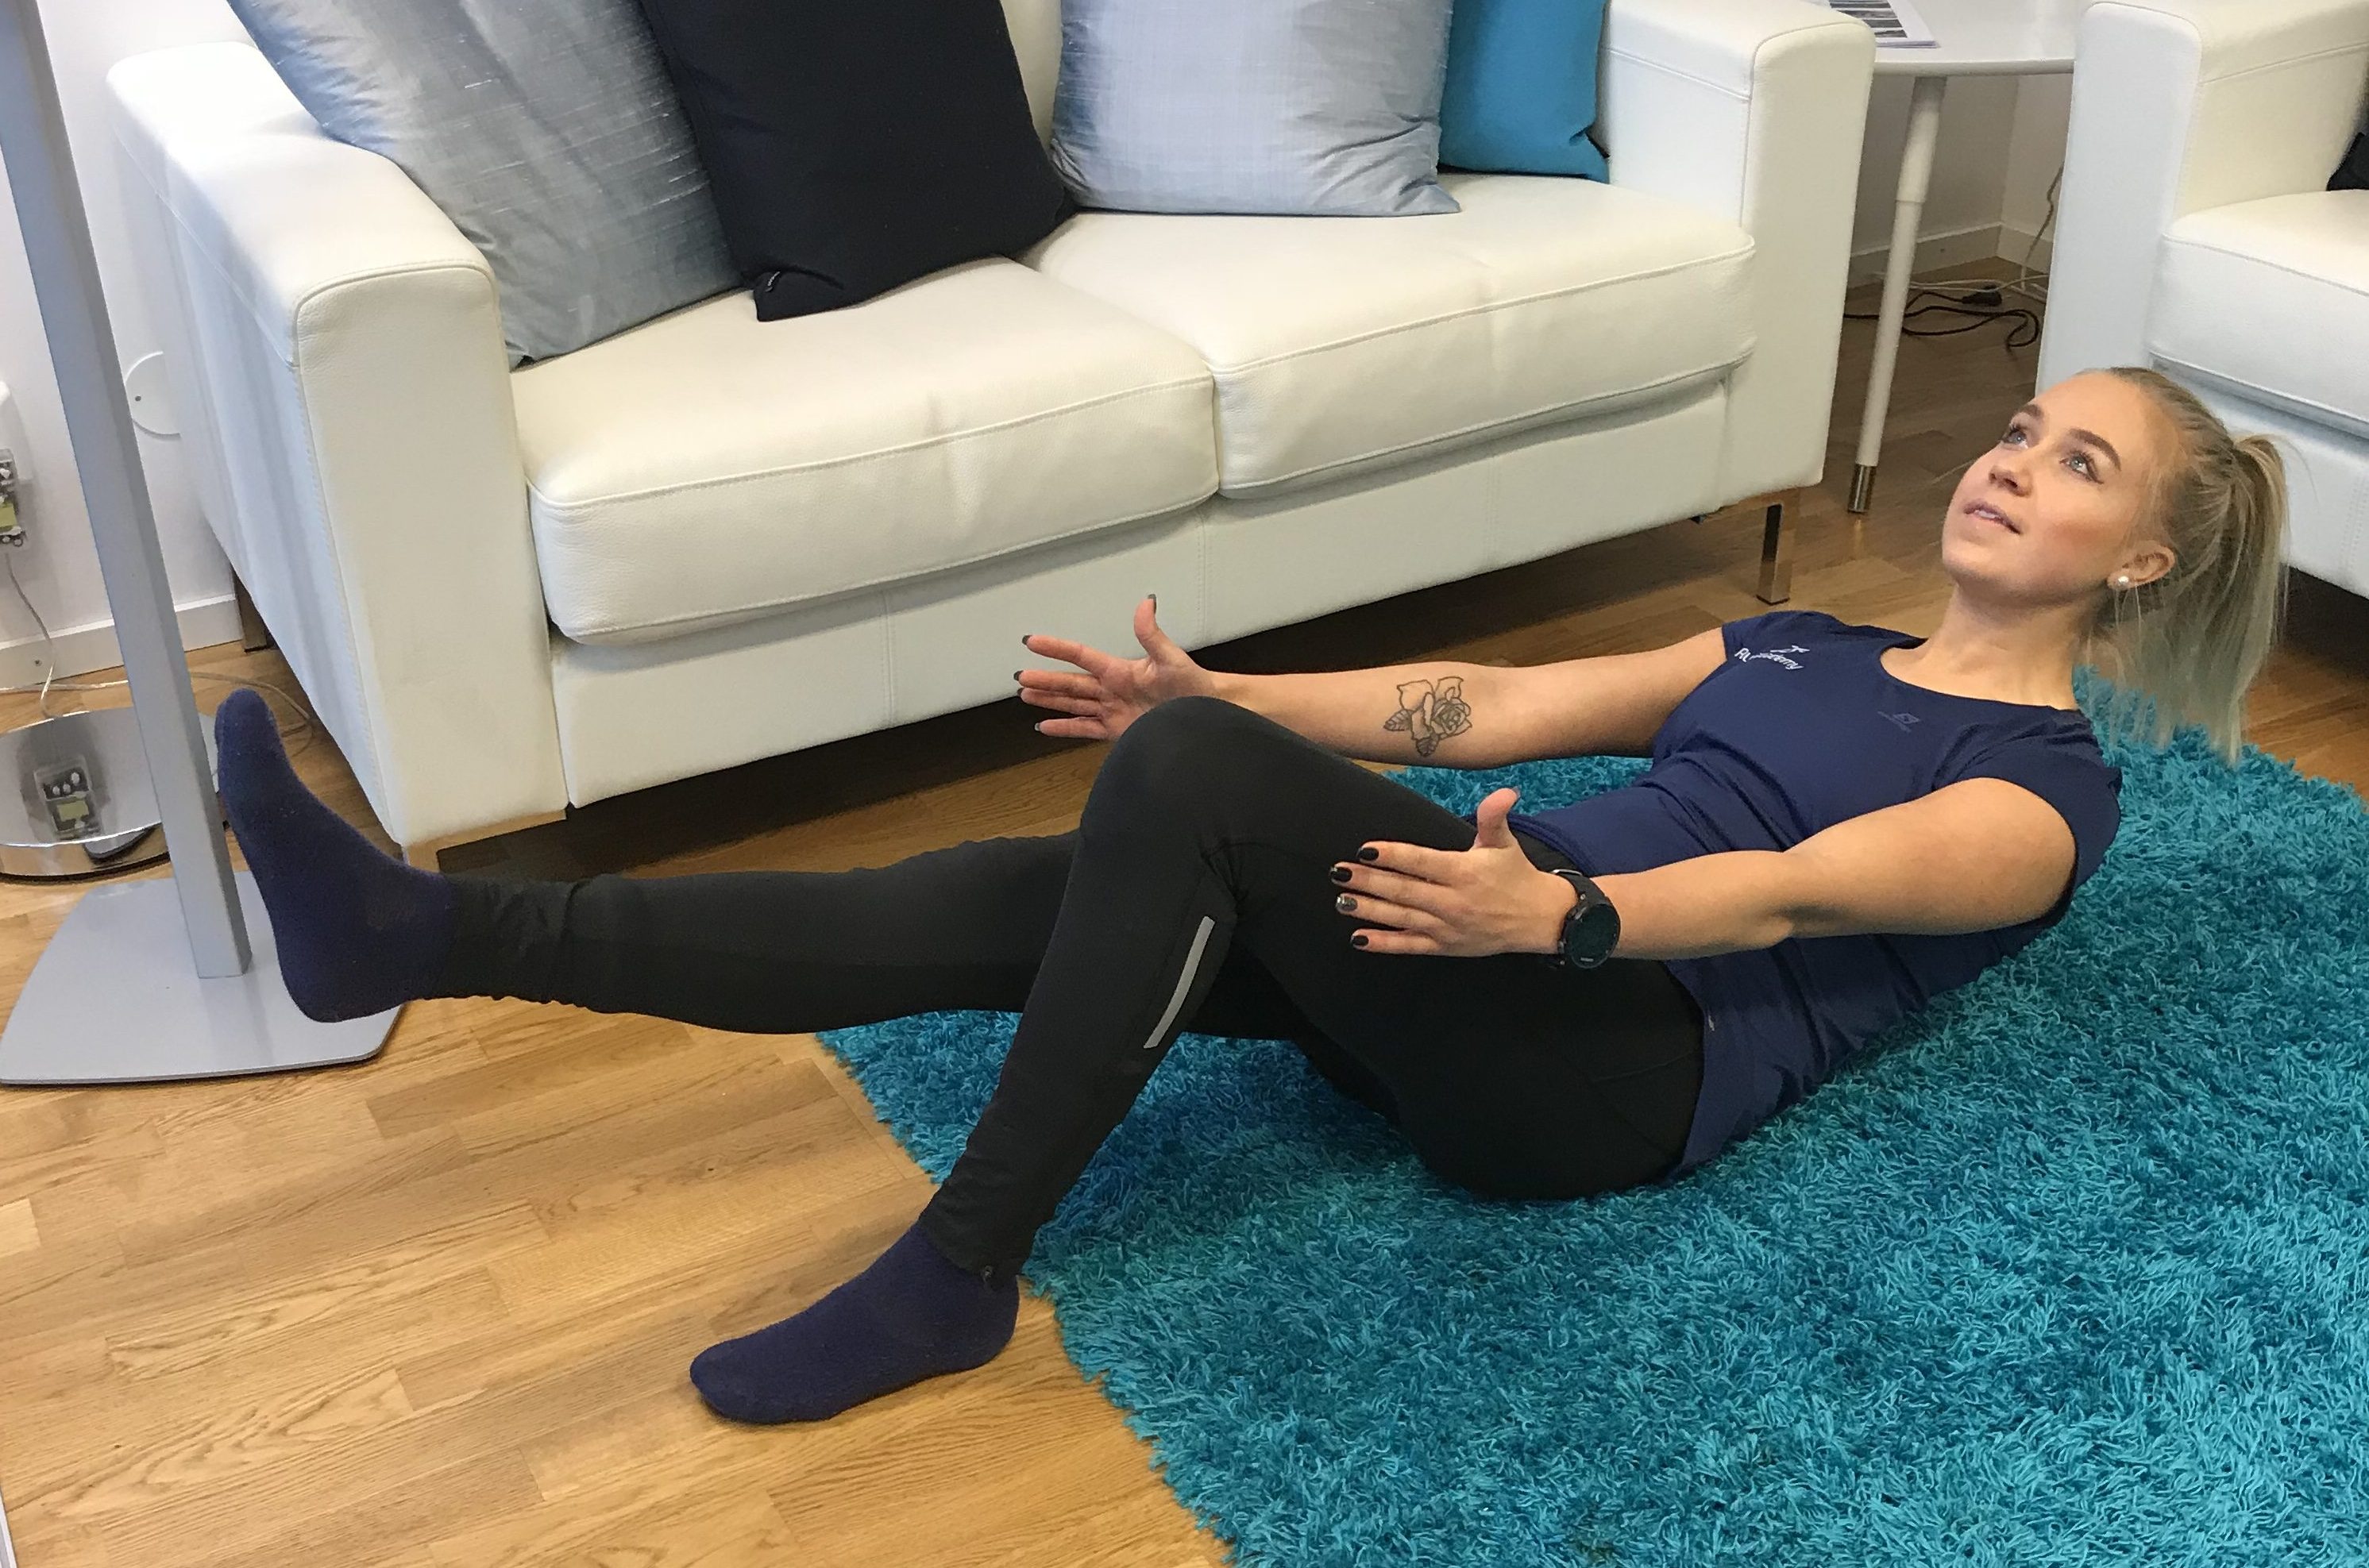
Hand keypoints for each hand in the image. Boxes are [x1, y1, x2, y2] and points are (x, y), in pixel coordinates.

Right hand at [1016, 595, 1215, 740]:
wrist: (1207, 716)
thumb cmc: (1192, 686)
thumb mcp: (1171, 659)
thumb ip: (1152, 634)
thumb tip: (1145, 602)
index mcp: (1119, 670)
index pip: (1081, 656)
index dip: (1056, 649)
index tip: (1031, 641)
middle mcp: (1111, 689)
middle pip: (1071, 683)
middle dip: (1046, 680)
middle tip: (1020, 677)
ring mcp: (1112, 710)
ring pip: (1073, 704)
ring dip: (1049, 701)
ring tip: (1025, 696)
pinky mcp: (1116, 731)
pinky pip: (1084, 729)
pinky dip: (1064, 728)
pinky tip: (1044, 727)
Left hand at [1330, 787, 1579, 957]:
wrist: (1540, 920)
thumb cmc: (1517, 876)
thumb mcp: (1505, 843)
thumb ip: (1494, 817)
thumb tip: (1505, 792)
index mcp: (1464, 872)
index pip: (1421, 862)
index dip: (1392, 856)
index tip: (1365, 849)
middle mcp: (1453, 902)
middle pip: (1404, 890)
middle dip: (1369, 881)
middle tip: (1338, 872)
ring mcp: (1447, 927)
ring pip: (1402, 918)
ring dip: (1369, 910)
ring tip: (1341, 900)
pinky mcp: (1445, 946)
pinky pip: (1410, 946)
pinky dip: (1384, 944)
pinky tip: (1358, 938)